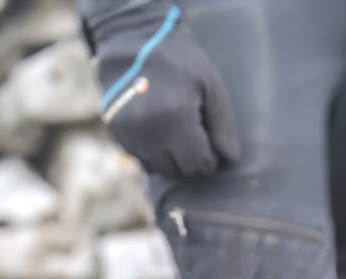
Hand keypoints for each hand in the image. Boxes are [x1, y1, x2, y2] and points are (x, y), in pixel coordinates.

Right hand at [83, 1, 239, 178]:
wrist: (131, 40)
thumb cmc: (179, 61)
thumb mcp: (211, 85)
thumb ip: (223, 126)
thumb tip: (229, 160)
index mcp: (177, 119)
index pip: (200, 165)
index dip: (210, 158)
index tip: (209, 141)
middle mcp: (150, 134)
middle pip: (179, 172)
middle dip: (190, 160)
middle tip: (193, 135)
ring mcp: (130, 137)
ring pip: (159, 170)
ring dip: (170, 159)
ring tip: (174, 130)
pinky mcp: (116, 136)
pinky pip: (141, 161)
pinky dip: (152, 153)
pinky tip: (156, 129)